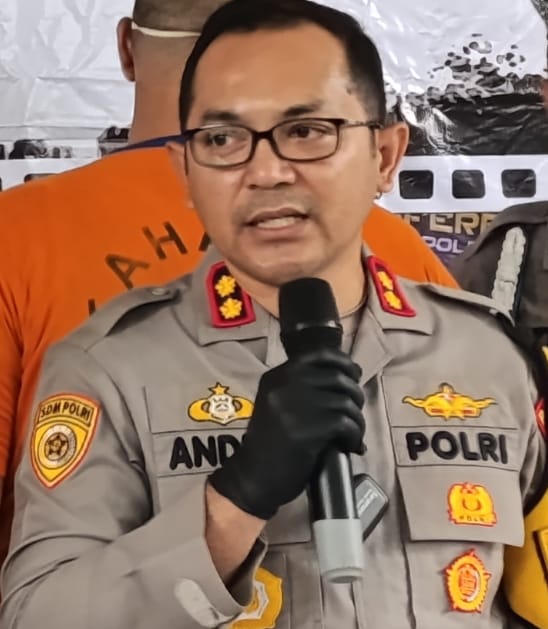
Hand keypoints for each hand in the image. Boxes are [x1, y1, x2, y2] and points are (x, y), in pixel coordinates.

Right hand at [209, 348, 364, 519]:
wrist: (252, 478)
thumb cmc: (271, 443)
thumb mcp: (279, 404)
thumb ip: (303, 387)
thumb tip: (348, 373)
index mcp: (277, 376)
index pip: (319, 355)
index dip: (344, 363)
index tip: (354, 375)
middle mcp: (284, 385)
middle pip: (337, 377)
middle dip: (355, 394)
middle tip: (355, 412)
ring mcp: (294, 407)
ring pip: (344, 401)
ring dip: (357, 419)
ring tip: (353, 434)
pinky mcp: (305, 431)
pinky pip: (345, 423)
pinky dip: (355, 435)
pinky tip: (351, 445)